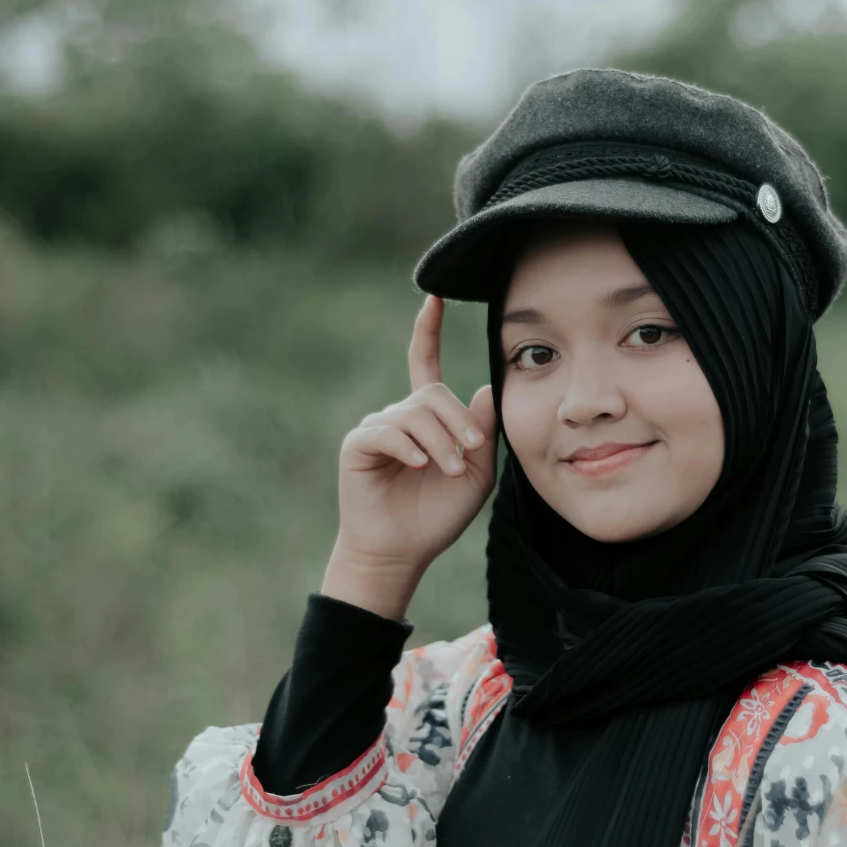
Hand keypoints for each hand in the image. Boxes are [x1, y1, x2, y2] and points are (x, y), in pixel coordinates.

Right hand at [320, 295, 497, 619]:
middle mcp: (399, 415)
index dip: (428, 329)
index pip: (424, 362)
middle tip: (472, 451)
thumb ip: (483, 429)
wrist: (404, 550)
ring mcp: (376, 427)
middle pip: (433, 393)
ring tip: (449, 471)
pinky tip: (417, 466)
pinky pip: (387, 431)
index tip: (435, 296)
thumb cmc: (438, 513)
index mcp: (426, 416)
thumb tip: (489, 386)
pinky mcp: (358, 444)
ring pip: (416, 413)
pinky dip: (408, 447)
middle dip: (458, 421)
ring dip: (440, 442)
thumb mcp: (476, 470)